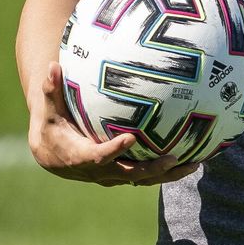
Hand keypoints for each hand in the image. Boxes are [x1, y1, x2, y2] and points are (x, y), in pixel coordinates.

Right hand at [28, 61, 200, 186]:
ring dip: (168, 174)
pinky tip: (193, 161)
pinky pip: (148, 176)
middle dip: (151, 168)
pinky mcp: (123, 174)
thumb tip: (52, 65)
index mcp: (81, 156)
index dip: (114, 150)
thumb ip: (52, 90)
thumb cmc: (52, 126)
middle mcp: (99, 171)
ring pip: (143, 179)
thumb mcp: (49, 110)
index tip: (131, 138)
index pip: (99, 156)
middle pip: (128, 173)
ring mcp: (113, 175)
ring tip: (194, 164)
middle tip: (173, 157)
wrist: (51, 154)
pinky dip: (168, 172)